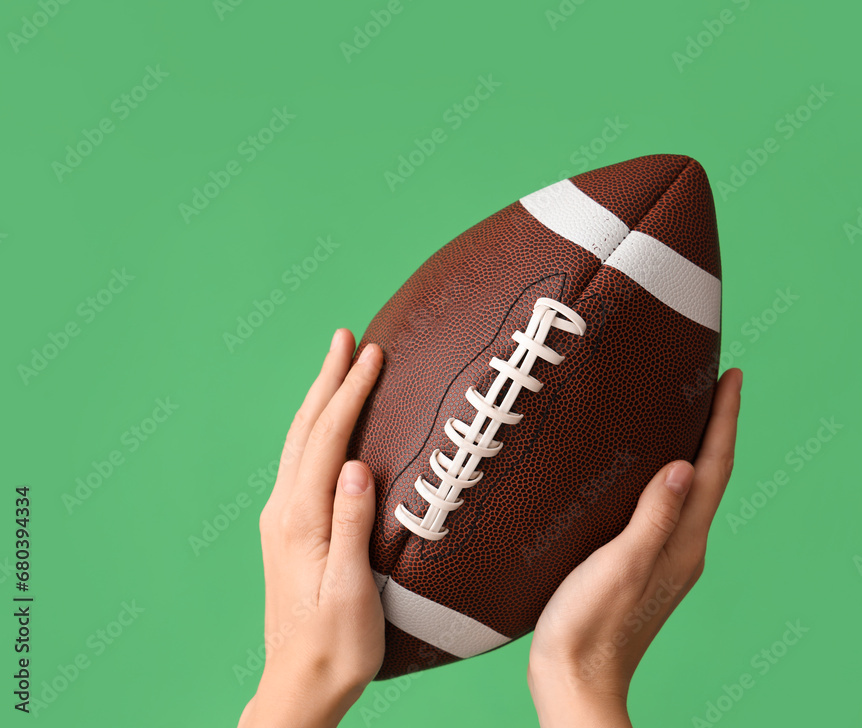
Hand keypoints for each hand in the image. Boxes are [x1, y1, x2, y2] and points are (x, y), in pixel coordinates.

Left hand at [238, 331, 383, 727]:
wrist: (300, 685)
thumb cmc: (336, 644)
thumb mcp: (351, 589)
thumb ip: (351, 523)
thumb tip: (356, 465)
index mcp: (300, 520)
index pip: (327, 440)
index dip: (350, 393)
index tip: (372, 354)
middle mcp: (283, 512)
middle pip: (304, 430)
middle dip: (327, 380)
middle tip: (345, 336)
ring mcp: (281, 520)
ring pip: (299, 443)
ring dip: (318, 399)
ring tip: (336, 366)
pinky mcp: (288, 531)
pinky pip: (300, 462)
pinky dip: (316, 429)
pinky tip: (327, 426)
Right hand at [528, 369, 742, 727]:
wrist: (574, 681)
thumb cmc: (589, 627)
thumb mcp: (620, 566)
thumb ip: (654, 518)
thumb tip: (683, 466)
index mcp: (683, 545)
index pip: (714, 469)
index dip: (725, 420)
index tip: (733, 376)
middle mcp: (683, 550)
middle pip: (709, 477)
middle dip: (715, 428)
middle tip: (713, 384)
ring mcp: (665, 560)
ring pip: (688, 493)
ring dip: (694, 451)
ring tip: (685, 415)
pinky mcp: (641, 568)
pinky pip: (666, 510)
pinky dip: (667, 479)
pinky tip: (645, 473)